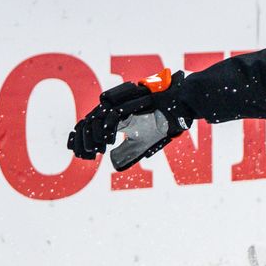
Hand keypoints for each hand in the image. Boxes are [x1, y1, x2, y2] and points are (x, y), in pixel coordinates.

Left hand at [68, 69, 193, 169]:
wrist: (181, 107)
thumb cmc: (164, 123)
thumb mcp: (142, 142)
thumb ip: (128, 151)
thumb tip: (114, 164)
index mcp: (115, 117)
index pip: (91, 127)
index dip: (84, 141)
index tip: (86, 155)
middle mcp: (115, 108)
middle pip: (88, 122)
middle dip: (83, 140)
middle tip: (88, 155)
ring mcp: (123, 103)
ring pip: (97, 118)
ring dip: (94, 136)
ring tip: (99, 149)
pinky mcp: (134, 101)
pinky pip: (114, 114)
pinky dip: (109, 129)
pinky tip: (110, 141)